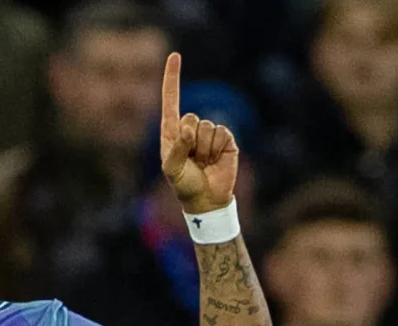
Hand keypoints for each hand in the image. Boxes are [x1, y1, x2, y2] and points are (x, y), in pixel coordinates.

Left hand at [160, 53, 238, 213]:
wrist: (206, 198)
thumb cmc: (184, 184)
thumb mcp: (172, 169)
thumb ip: (177, 148)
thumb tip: (189, 128)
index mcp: (172, 131)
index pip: (171, 100)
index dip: (172, 78)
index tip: (175, 55)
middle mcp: (190, 128)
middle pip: (191, 117)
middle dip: (190, 141)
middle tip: (192, 160)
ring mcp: (208, 133)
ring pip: (207, 127)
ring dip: (204, 149)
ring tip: (203, 163)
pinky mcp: (226, 139)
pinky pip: (221, 133)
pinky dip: (217, 149)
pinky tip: (215, 161)